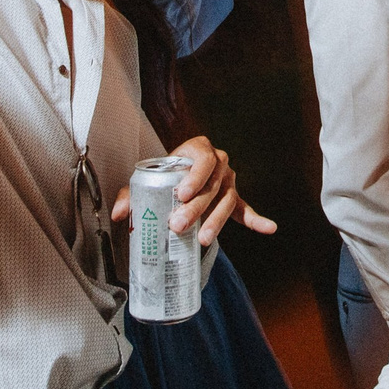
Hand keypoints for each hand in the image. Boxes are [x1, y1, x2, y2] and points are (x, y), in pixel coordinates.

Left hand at [110, 135, 277, 245]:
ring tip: (202, 239)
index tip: (181, 194)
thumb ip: (130, 195)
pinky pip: (245, 210)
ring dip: (216, 221)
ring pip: (226, 201)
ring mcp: (229, 181)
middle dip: (196, 208)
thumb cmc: (163, 176)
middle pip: (212, 186)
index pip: (201, 160)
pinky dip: (257, 220)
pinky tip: (268, 228)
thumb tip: (119, 214)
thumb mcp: (146, 181)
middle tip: (179, 225)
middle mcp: (218, 162)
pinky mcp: (234, 199)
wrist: (178, 179)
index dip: (194, 177)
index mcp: (198, 149)